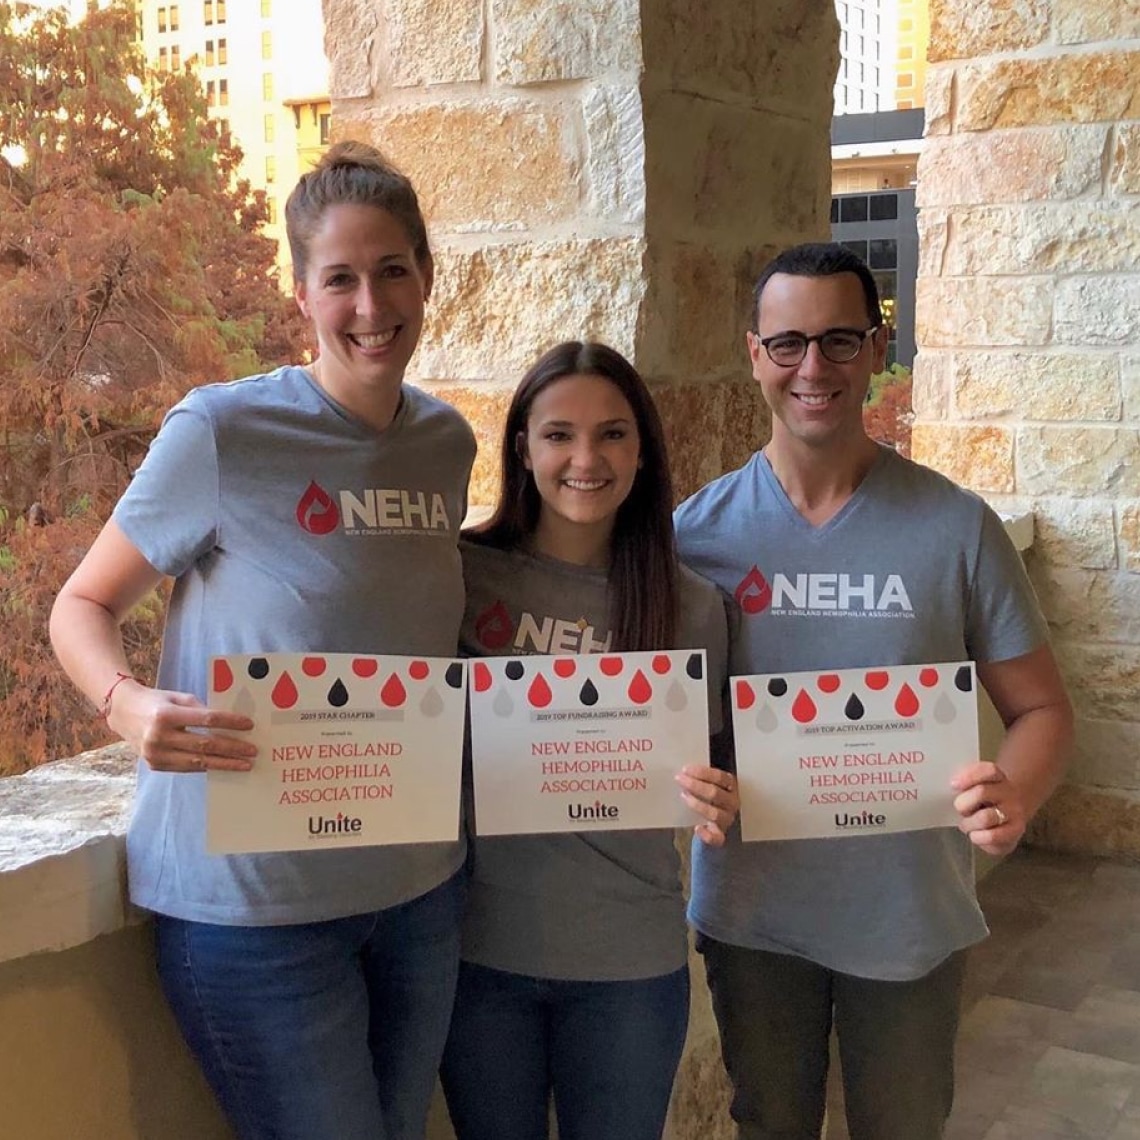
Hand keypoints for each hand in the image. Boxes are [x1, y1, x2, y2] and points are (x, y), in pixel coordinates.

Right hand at [107, 680, 256, 773]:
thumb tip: (231, 722)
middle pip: (204, 745)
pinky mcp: (155, 765)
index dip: (230, 722)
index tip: (249, 725)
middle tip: (253, 751)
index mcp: (166, 715)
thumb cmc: (157, 702)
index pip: (206, 719)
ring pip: (197, 762)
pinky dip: (207, 767)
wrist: (123, 712)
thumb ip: (201, 709)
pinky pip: (187, 768)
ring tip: (245, 764)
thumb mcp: (178, 697)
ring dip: (224, 764)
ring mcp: (155, 754)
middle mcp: (159, 736)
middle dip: (232, 749)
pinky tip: (224, 766)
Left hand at [676, 765, 738, 846]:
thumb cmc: (708, 800)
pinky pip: (716, 837)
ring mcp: (727, 819)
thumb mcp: (709, 786)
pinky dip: (706, 834)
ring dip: (697, 804)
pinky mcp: (720, 835)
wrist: (711, 824)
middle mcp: (731, 803)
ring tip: (684, 797)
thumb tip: (683, 772)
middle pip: (715, 793)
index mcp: (731, 787)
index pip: (720, 777)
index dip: (702, 772)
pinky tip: (697, 828)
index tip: (686, 770)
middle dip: (695, 785)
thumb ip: (700, 778)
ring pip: (715, 813)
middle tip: (680, 780)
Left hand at [952, 761, 1023, 855]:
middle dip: (962, 804)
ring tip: (967, 824)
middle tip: (959, 810)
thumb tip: (946, 786)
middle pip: (981, 792)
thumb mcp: (973, 787)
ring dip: (969, 823)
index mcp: (998, 777)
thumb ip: (962, 784)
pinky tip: (976, 834)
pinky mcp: (1015, 832)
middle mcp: (1009, 793)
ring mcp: (1015, 813)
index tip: (953, 784)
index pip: (988, 770)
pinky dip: (977, 837)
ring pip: (985, 817)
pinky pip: (991, 836)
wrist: (1008, 816)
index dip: (969, 776)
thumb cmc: (982, 800)